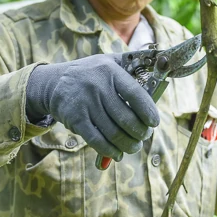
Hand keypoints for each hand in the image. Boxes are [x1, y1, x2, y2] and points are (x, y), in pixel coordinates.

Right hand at [26, 54, 160, 160]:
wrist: (53, 82)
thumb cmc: (91, 74)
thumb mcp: (109, 61)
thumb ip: (132, 64)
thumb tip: (164, 64)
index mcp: (110, 71)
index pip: (135, 94)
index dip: (148, 111)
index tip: (154, 122)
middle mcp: (98, 86)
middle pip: (126, 118)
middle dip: (140, 132)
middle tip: (144, 136)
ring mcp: (85, 103)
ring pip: (113, 132)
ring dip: (128, 145)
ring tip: (134, 147)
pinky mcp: (75, 119)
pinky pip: (96, 140)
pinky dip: (109, 151)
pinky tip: (117, 154)